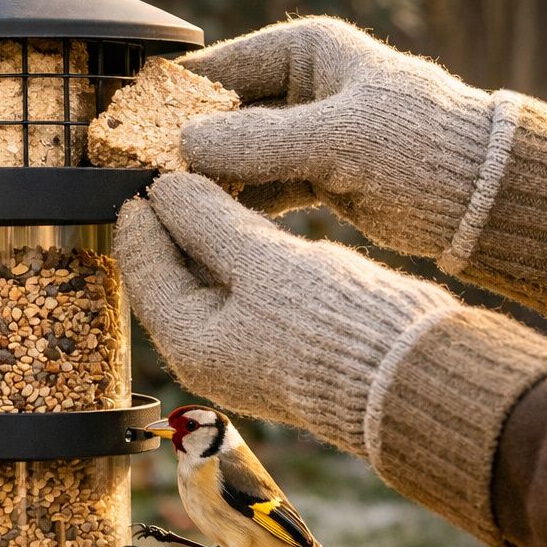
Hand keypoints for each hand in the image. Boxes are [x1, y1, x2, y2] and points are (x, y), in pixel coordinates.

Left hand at [118, 172, 546, 546]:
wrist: (408, 375)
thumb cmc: (333, 325)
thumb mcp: (262, 260)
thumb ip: (209, 220)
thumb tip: (165, 187)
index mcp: (190, 343)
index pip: (145, 271)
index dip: (140, 219)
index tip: (138, 176)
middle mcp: (208, 353)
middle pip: (171, 276)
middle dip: (170, 224)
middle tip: (169, 171)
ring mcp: (244, 350)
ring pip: (208, 280)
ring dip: (205, 234)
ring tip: (207, 182)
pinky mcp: (279, 341)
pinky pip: (242, 288)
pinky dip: (238, 251)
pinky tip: (247, 217)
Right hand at [178, 17, 546, 313]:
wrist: (487, 195)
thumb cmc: (425, 149)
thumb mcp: (339, 139)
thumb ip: (260, 142)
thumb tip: (185, 144)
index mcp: (308, 49)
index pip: (221, 66)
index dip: (176, 100)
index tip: (133, 132)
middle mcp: (303, 84)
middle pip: (223, 114)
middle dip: (186, 147)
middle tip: (142, 180)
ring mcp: (308, 132)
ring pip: (238, 155)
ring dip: (209, 182)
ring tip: (169, 210)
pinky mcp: (316, 175)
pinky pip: (260, 187)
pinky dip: (238, 204)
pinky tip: (208, 227)